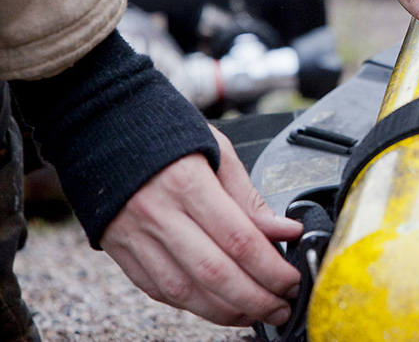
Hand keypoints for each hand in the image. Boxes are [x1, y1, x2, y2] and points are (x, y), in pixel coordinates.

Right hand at [101, 126, 302, 326]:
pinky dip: (193, 304)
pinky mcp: (121, 251)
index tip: (293, 278)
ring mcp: (135, 236)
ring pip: (185, 291)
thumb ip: (248, 197)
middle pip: (214, 273)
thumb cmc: (167, 135)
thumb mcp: (217, 149)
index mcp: (187, 182)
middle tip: (283, 307)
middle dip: (256, 299)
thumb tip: (284, 231)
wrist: (103, 128)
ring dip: (226, 310)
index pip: (238, 239)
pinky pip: (159, 290)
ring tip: (258, 312)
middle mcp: (158, 213)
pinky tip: (219, 305)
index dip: (270, 267)